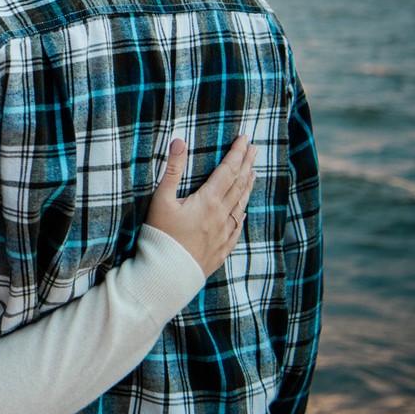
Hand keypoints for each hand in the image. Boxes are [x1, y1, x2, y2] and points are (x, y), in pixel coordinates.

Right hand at [145, 135, 255, 274]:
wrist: (167, 274)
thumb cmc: (160, 235)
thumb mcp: (161, 199)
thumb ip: (172, 169)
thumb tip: (179, 141)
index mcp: (209, 201)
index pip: (228, 171)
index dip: (237, 153)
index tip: (244, 139)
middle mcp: (221, 216)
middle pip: (238, 185)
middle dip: (246, 164)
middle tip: (254, 148)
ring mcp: (224, 233)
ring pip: (240, 205)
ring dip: (247, 186)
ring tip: (253, 173)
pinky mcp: (221, 249)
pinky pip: (237, 228)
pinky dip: (242, 214)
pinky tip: (244, 211)